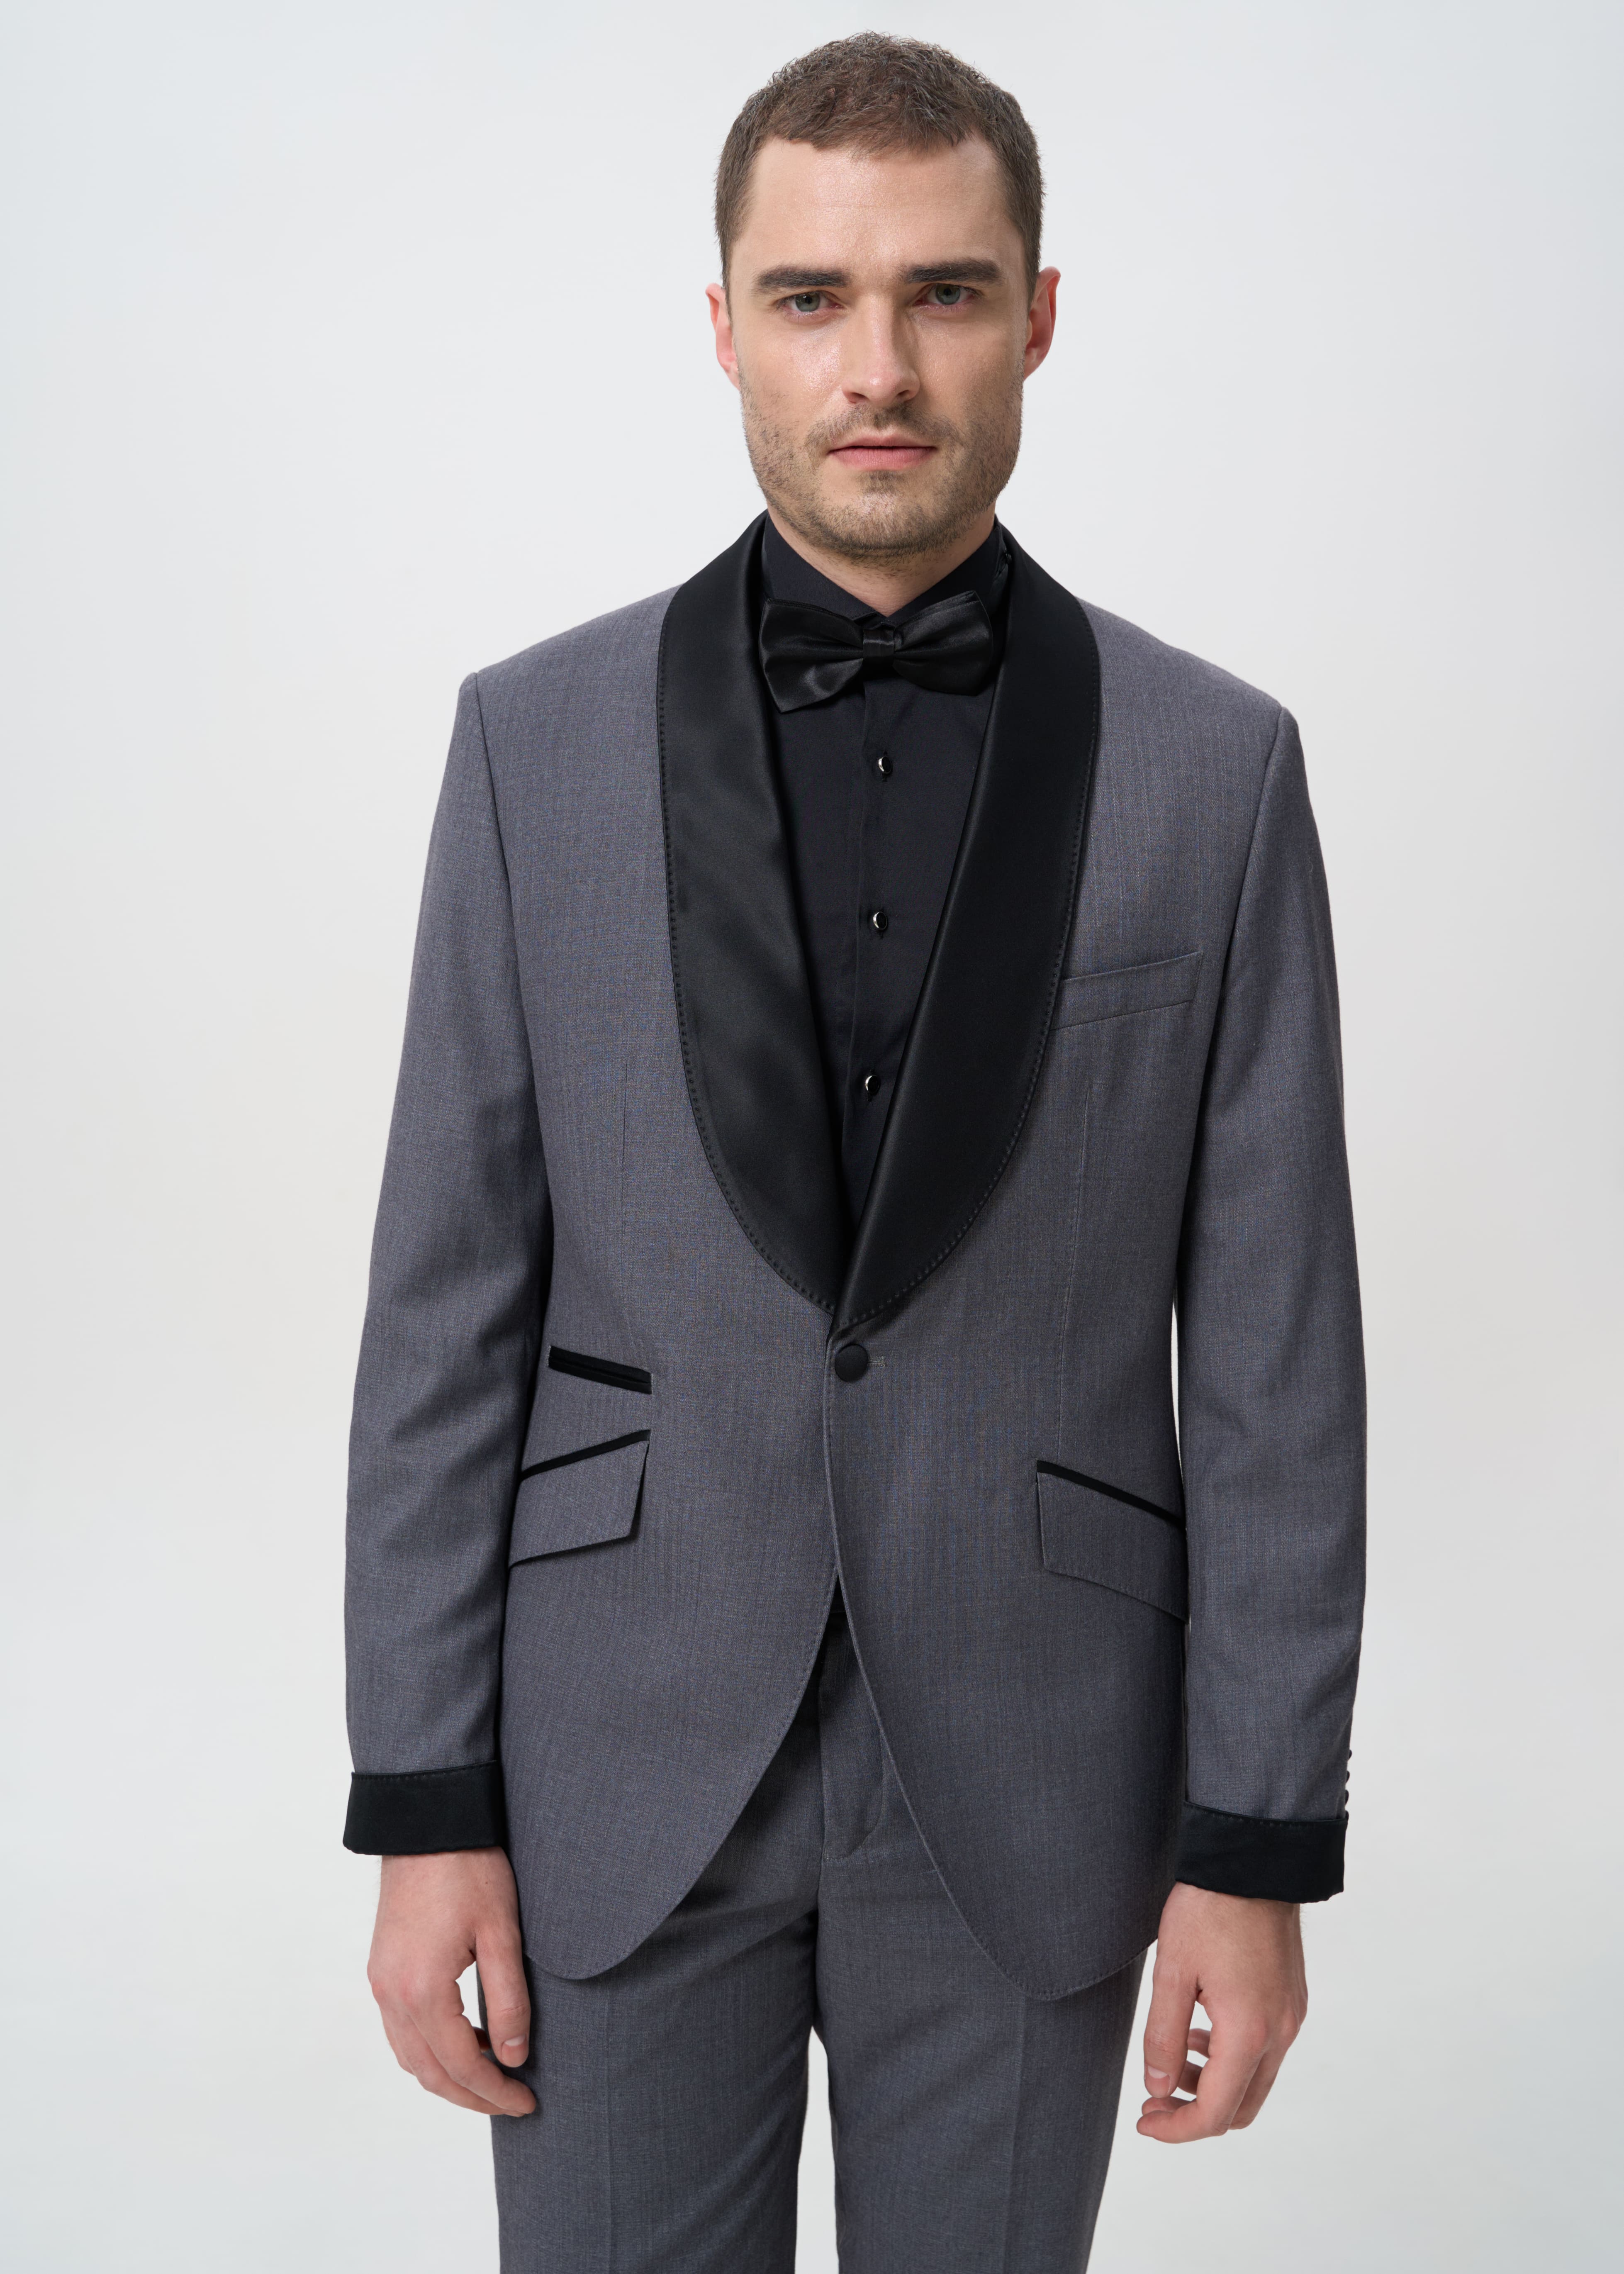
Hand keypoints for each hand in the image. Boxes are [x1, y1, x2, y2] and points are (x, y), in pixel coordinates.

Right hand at [367, 1848, 536, 2117]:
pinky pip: (401, 2031)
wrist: (428, 1824)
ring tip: (492, 2077)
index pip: (461, 2064)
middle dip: (472, 2096)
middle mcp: (391, 1994)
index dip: (495, 2091)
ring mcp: (381, 1982)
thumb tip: (514, 2056)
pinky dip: (430, 2050)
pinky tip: (464, 2041)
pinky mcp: (381, 1970)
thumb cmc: (470, 1869)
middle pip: (430, 2072)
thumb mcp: (502, 1933)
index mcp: (422, 1989)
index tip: (528, 2101)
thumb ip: (509, 2000)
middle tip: (513, 2102)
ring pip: (410, 2057)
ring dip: (448, 2076)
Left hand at [1137, 1882, 1306, 2141]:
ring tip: (1174, 2060)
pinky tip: (1202, 2032)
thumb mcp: (1171, 1971)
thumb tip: (1157, 2087)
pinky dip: (1233, 2058)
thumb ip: (1163, 2036)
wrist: (1252, 1862)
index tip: (1144, 2120)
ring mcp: (1290, 2017)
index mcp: (1248, 2033)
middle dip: (1195, 2113)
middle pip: (1241, 2109)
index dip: (1176, 2128)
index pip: (1215, 2113)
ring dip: (1214, 2085)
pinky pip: (1266, 2051)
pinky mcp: (1292, 2001)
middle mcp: (1279, 2033)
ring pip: (1255, 2081)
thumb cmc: (1209, 1910)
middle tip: (1155, 2096)